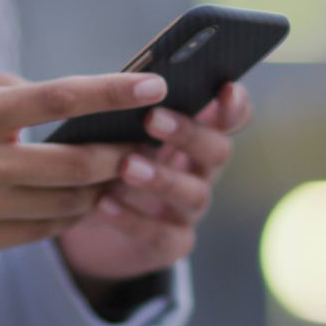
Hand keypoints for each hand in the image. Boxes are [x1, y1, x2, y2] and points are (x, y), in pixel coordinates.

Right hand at [0, 72, 167, 261]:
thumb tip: (39, 90)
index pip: (59, 99)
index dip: (113, 92)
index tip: (153, 85)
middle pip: (79, 164)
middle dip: (122, 154)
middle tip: (144, 143)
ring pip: (68, 204)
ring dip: (101, 189)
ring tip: (115, 175)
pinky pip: (43, 233)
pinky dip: (69, 217)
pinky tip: (76, 203)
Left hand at [57, 83, 252, 303]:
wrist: (91, 226)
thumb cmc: (107, 160)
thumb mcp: (117, 131)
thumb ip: (131, 109)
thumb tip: (127, 81)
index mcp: (195, 134)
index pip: (232, 116)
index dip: (234, 105)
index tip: (224, 89)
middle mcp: (201, 171)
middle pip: (217, 151)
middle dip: (187, 133)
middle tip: (151, 119)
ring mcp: (188, 210)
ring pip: (193, 195)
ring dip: (161, 178)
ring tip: (126, 166)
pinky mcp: (169, 244)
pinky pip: (161, 235)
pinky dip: (132, 219)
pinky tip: (103, 203)